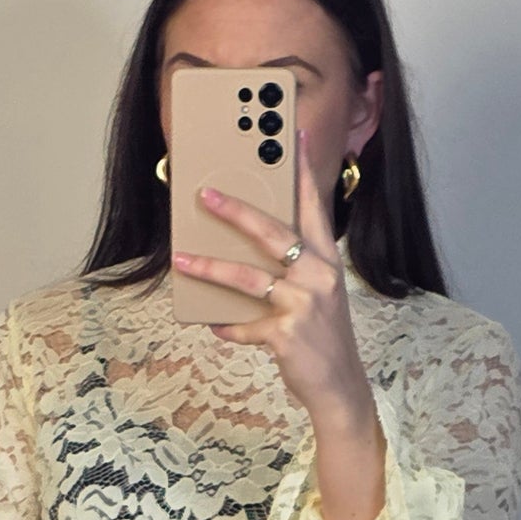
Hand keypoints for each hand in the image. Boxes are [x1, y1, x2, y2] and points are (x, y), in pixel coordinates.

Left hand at [171, 128, 376, 431]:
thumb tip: (242, 250)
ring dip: (210, 268)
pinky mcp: (288, 334)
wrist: (339, 386)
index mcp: (326, 259)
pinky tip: (215, 325)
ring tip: (181, 260)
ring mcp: (304, 304)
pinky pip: (246, 326)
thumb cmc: (320, 335)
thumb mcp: (315, 294)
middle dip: (236, 210)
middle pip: (273, 232)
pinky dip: (228, 327)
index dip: (302, 168)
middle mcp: (319, 275)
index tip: (292, 133)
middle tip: (205, 194)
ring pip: (248, 278)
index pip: (314, 204)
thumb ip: (289, 269)